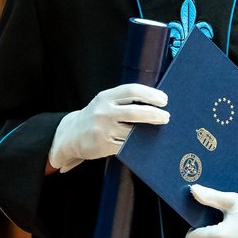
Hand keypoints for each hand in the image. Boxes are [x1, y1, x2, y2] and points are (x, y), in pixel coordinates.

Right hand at [48, 84, 168, 172]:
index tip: (164, 100)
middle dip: (154, 114)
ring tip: (158, 130)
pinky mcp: (103, 145)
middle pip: (134, 112)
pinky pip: (126, 146)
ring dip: (148, 132)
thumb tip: (155, 102)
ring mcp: (102, 129)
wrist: (71, 134)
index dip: (150, 94)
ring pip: (132, 131)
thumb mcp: (105, 102)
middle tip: (167, 117)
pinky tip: (145, 142)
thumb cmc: (96, 116)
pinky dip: (137, 144)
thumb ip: (124, 100)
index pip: (131, 91)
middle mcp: (103, 111)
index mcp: (106, 97)